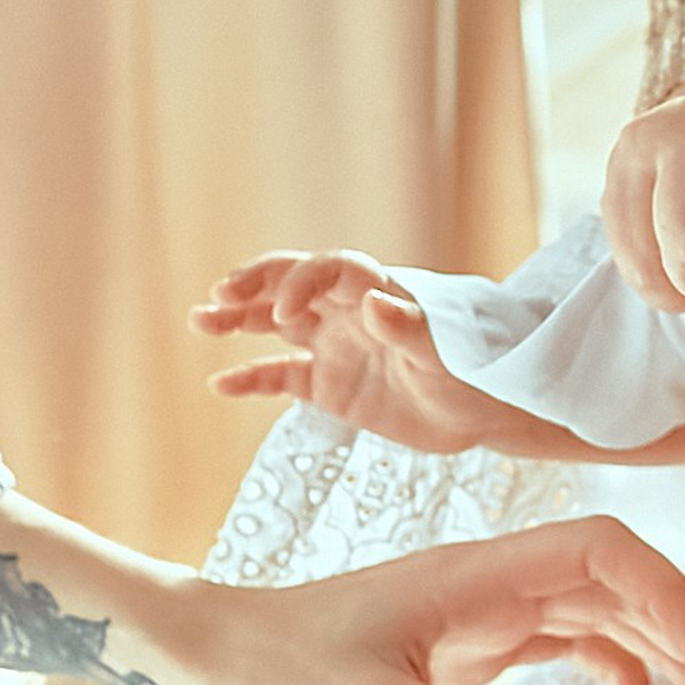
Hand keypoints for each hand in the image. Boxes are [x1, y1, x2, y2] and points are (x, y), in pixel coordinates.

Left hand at [157, 517, 684, 684]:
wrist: (204, 661)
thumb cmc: (271, 673)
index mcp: (475, 575)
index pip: (604, 551)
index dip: (666, 595)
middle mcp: (491, 582)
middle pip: (617, 582)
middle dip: (677, 633)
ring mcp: (483, 612)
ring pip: (597, 616)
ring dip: (649, 660)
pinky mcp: (469, 647)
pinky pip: (562, 649)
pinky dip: (606, 682)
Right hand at [194, 249, 501, 451]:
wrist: (482, 413)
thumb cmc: (473, 376)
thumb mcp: (445, 357)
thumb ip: (409, 331)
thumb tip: (375, 303)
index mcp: (378, 294)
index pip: (331, 270)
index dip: (302, 281)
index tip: (283, 310)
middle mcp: (349, 313)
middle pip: (292, 285)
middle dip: (255, 285)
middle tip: (220, 294)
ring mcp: (336, 346)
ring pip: (277, 324)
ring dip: (240, 319)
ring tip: (201, 319)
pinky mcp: (329, 384)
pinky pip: (281, 375)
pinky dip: (252, 377)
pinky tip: (221, 383)